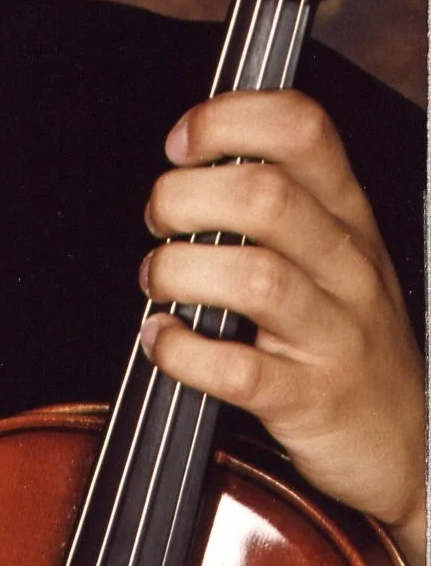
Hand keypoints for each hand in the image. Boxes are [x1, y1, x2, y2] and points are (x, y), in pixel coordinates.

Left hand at [137, 89, 426, 565]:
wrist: (409, 445)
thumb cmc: (349, 339)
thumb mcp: (334, 255)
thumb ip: (275, 202)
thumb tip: (186, 164)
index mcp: (347, 217)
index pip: (301, 128)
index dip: (227, 120)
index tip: (182, 144)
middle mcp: (346, 266)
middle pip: (264, 195)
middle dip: (184, 197)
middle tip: (159, 222)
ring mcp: (332, 333)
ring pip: (252, 275)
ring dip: (178, 270)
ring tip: (160, 281)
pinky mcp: (308, 398)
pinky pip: (236, 368)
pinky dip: (181, 351)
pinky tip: (163, 341)